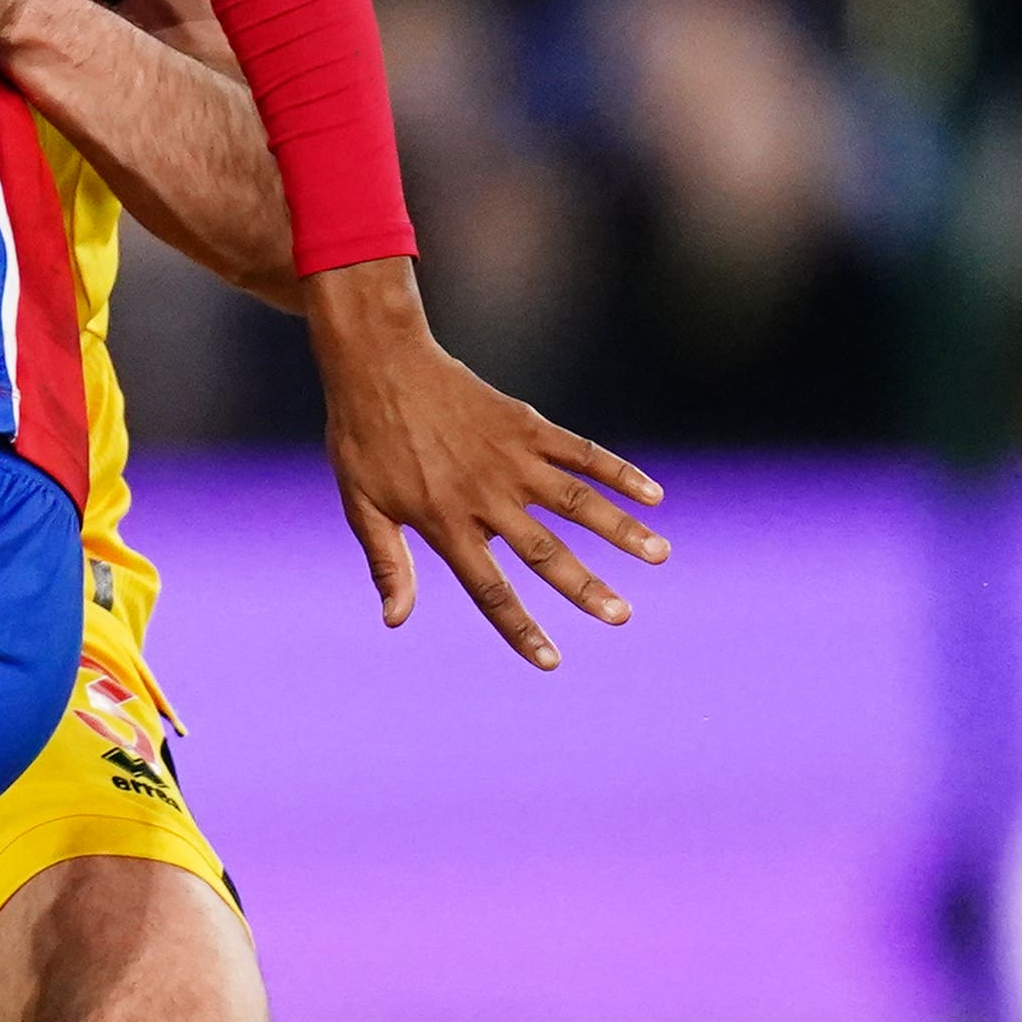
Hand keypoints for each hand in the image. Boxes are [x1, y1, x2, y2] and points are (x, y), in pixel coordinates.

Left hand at [300, 261, 667, 667]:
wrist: (379, 361)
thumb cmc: (364, 437)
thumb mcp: (361, 504)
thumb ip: (387, 562)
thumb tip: (395, 621)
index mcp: (445, 522)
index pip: (489, 589)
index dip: (520, 628)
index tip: (551, 660)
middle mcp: (486, 495)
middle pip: (546, 552)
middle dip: (586, 588)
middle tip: (623, 617)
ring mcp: (511, 458)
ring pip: (578, 502)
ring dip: (621, 530)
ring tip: (659, 555)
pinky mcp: (526, 425)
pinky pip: (581, 452)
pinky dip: (619, 472)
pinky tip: (652, 495)